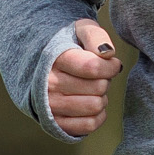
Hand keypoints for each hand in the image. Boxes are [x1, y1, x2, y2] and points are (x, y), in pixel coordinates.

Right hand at [47, 19, 122, 137]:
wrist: (41, 64)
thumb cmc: (66, 45)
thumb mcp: (80, 29)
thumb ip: (95, 36)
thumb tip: (108, 53)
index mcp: (54, 58)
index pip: (93, 67)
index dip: (111, 65)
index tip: (112, 63)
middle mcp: (48, 84)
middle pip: (98, 87)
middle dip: (105, 80)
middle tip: (97, 75)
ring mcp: (50, 106)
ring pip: (94, 106)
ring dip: (101, 97)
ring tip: (92, 88)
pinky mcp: (56, 123)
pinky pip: (88, 125)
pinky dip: (97, 115)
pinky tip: (91, 102)